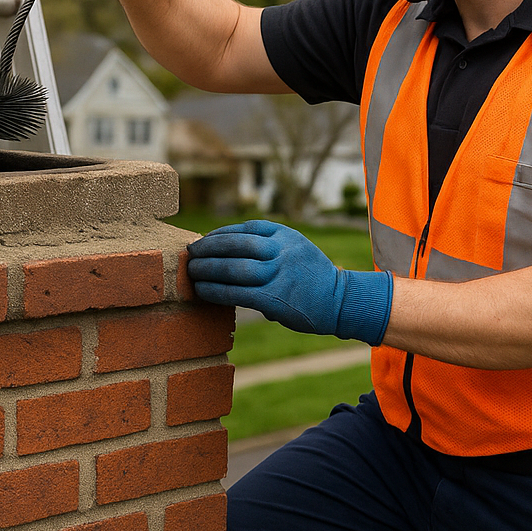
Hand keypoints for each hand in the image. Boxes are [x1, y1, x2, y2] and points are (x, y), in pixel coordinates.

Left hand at [186, 221, 393, 344]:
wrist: (341, 301)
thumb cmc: (312, 277)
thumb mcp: (296, 249)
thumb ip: (268, 247)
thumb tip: (224, 253)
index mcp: (286, 235)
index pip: (245, 229)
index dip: (220, 234)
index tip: (205, 241)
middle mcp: (282, 251)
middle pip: (235, 245)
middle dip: (208, 249)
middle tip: (190, 254)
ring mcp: (279, 275)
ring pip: (233, 268)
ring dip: (207, 270)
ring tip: (192, 272)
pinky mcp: (274, 299)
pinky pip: (237, 293)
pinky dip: (215, 291)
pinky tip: (203, 291)